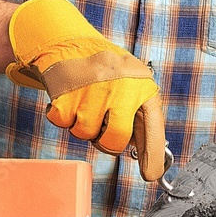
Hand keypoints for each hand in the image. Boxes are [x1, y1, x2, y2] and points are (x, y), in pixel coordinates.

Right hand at [6, 0, 165, 180]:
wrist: (68, 41)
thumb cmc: (104, 72)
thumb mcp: (131, 87)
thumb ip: (137, 117)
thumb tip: (144, 155)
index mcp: (142, 88)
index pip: (153, 129)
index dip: (152, 156)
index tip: (151, 175)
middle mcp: (121, 89)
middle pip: (115, 141)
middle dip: (107, 143)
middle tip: (102, 128)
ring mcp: (93, 90)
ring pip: (85, 134)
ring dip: (82, 126)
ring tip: (85, 103)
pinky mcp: (66, 92)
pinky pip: (63, 124)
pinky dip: (62, 116)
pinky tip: (69, 99)